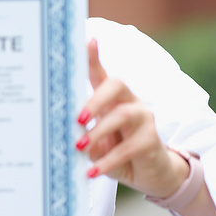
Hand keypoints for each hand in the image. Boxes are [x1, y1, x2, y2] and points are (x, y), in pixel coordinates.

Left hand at [76, 39, 188, 198]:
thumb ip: (81, 136)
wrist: (150, 175)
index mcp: (112, 99)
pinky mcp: (152, 140)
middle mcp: (129, 102)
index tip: (87, 40)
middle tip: (77, 118)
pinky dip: (108, 160)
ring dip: (99, 131)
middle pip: (116, 85)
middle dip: (95, 99)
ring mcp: (144, 119)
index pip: (101, 74)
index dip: (94, 57)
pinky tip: (92, 172)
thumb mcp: (95, 144)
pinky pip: (129, 148)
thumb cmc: (116, 152)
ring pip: (123, 115)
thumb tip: (63, 136)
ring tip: (80, 148)